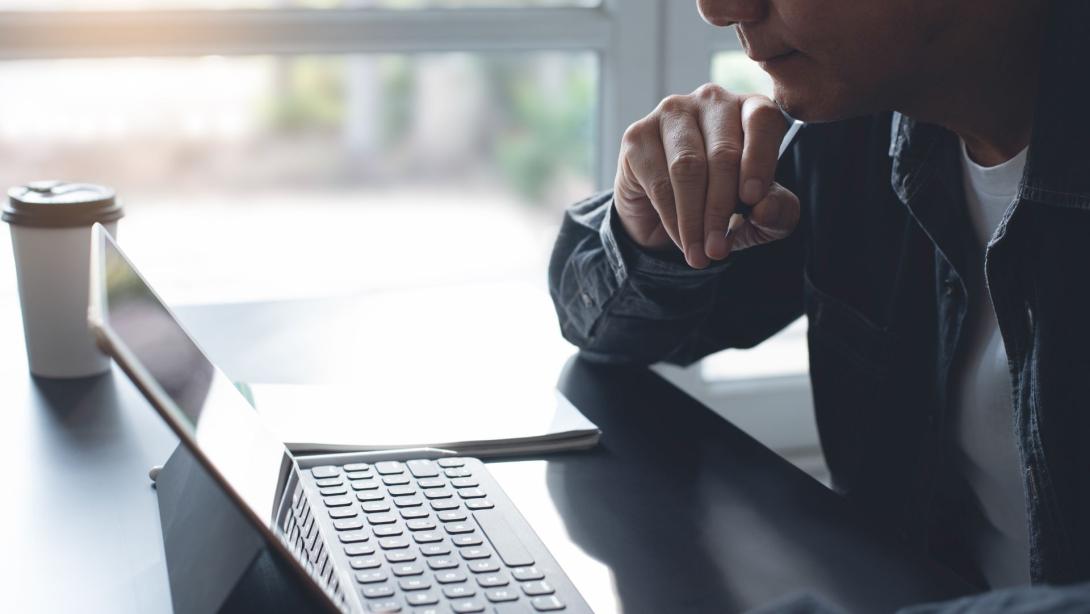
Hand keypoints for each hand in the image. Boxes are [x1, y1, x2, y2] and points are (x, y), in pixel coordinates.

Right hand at [613, 84, 799, 268]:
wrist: (668, 213)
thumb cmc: (725, 203)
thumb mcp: (762, 215)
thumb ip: (778, 211)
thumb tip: (764, 207)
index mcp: (751, 109)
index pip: (762, 121)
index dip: (759, 161)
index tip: (752, 201)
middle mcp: (712, 101)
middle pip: (722, 153)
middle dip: (721, 208)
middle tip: (719, 250)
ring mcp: (671, 113)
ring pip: (687, 168)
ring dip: (694, 219)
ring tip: (701, 254)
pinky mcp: (637, 135)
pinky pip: (658, 181)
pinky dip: (672, 219)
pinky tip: (682, 240)